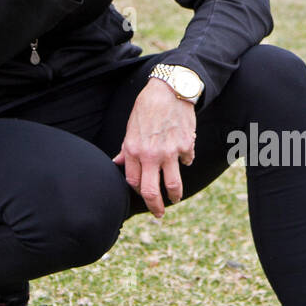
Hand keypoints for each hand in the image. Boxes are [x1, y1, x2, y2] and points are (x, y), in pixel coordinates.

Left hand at [113, 79, 196, 217]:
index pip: (133, 182)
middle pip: (151, 191)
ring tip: (175, 199)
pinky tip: (185, 152)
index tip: (144, 193)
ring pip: (173, 185)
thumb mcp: (131, 128)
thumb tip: (118, 163)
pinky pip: (187, 161)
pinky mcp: (186, 146)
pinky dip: (186, 160)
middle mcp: (150, 155)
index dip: (138, 191)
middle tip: (158, 214)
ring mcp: (169, 152)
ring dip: (174, 196)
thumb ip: (127, 149)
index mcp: (133, 150)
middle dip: (155, 207)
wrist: (169, 90)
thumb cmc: (147, 108)